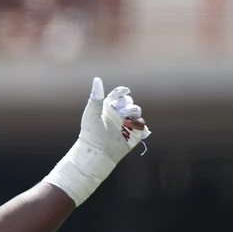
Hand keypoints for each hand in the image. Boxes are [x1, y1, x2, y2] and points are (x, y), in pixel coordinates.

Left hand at [44, 76, 149, 205]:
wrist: (96, 152)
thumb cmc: (90, 132)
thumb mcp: (92, 113)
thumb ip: (96, 97)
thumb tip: (97, 79)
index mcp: (108, 107)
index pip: (118, 95)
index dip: (123, 91)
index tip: (125, 91)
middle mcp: (118, 114)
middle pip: (129, 102)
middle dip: (127, 105)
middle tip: (121, 112)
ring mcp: (126, 124)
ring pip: (136, 112)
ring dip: (133, 113)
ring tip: (126, 121)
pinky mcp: (133, 135)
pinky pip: (142, 126)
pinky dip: (140, 125)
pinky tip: (133, 128)